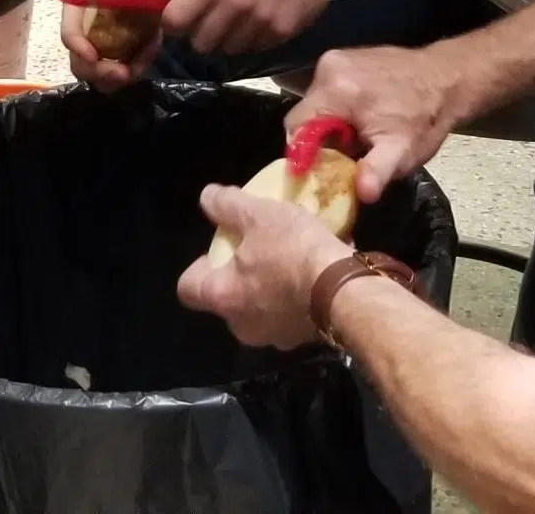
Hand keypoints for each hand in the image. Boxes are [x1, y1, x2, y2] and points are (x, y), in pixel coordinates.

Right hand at [62, 0, 159, 90]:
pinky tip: (150, 51)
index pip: (70, 30)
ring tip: (139, 66)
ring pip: (99, 69)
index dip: (77, 45)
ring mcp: (102, 40)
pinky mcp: (119, 48)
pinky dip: (133, 65)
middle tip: (123, 73)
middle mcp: (86, 26)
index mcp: (81, 3)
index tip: (94, 54)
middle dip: (98, 70)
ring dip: (116, 74)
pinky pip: (120, 66)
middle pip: (80, 59)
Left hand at [159, 0, 345, 58]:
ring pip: (227, 50)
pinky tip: (263, 16)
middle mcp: (236, 3)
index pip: (174, 20)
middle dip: (201, 33)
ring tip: (241, 15)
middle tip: (214, 17)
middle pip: (199, 43)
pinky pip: (255, 48)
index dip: (174, 22)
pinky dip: (254, 38)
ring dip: (229, 38)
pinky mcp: (282, 31)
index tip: (181, 17)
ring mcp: (261, 20)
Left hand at [176, 184, 351, 348]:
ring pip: (262, 307)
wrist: (347, 292)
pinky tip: (316, 271)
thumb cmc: (294, 251)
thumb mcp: (259, 215)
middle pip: (228, 298)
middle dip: (240, 275)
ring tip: (292, 257)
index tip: (217, 248)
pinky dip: (297, 295)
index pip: (187, 288)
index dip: (197, 266)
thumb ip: (228, 205)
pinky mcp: (304, 338)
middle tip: (258, 249)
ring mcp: (275, 336)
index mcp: (223, 297)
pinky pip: (292, 313)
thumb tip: (206, 197)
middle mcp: (242, 325)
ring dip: (271, 285)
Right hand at [289, 45, 463, 201]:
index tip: (322, 170)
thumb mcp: (403, 151)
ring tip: (356, 138)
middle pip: (304, 114)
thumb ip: (377, 171)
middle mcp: (328, 67)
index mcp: (335, 90)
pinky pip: (328, 90)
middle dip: (319, 139)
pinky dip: (338, 107)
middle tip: (344, 156)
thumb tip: (362, 193)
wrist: (448, 78)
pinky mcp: (345, 56)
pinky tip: (362, 118)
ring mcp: (336, 58)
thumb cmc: (425, 117)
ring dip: (329, 124)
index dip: (304, 153)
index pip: (295, 127)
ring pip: (315, 103)